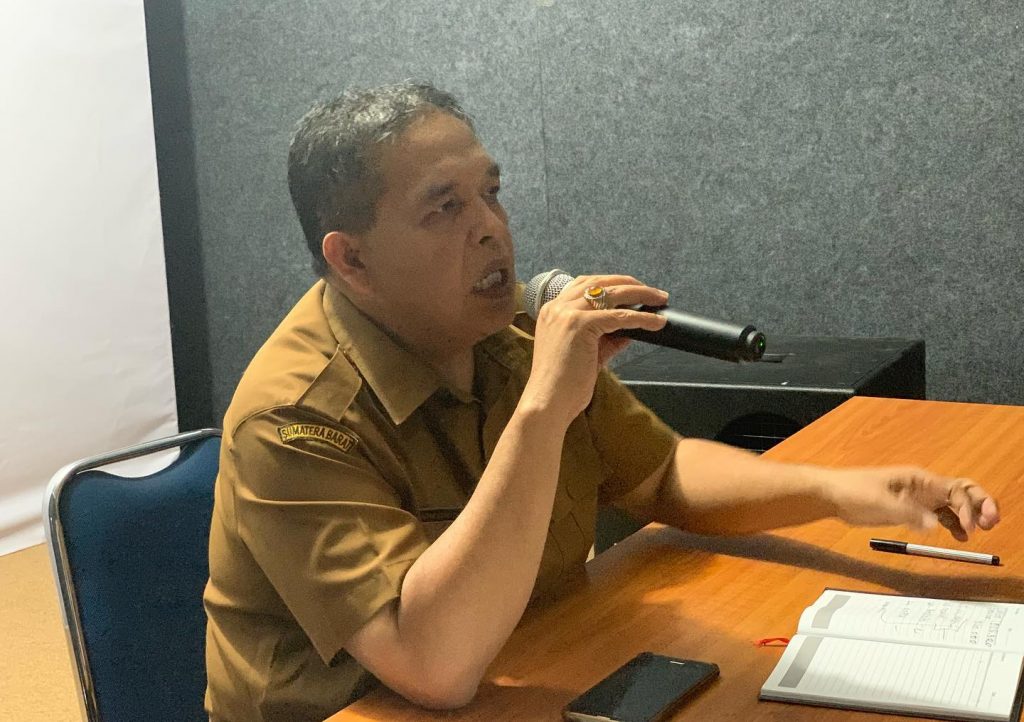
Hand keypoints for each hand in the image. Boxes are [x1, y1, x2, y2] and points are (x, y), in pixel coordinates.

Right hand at [522, 274, 667, 426]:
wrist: (548, 402)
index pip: (585, 284)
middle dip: (630, 283)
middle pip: (600, 282)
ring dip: (640, 293)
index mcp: (552, 311)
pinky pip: (620, 316)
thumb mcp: (586, 354)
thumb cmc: (563, 384)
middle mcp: (557, 307)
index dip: (612, 283)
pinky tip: (656, 321)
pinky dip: (641, 318)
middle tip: (653, 292)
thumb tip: (629, 330)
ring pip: (612, 294)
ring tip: (659, 299)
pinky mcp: (580, 325)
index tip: (633, 288)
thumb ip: (605, 339)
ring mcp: (567, 314)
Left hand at [823, 466, 999, 540]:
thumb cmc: (853, 491)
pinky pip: (938, 515)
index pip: (956, 489)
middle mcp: (923, 486)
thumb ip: (907, 513)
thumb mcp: (880, 502)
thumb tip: (934, 523)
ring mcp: (917, 498)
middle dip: (978, 505)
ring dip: (968, 516)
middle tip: (990, 523)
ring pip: (952, 505)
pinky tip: (960, 535)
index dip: (968, 506)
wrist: (831, 495)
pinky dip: (952, 524)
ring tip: (977, 532)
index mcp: (918, 479)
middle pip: (960, 493)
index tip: (968, 526)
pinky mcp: (910, 510)